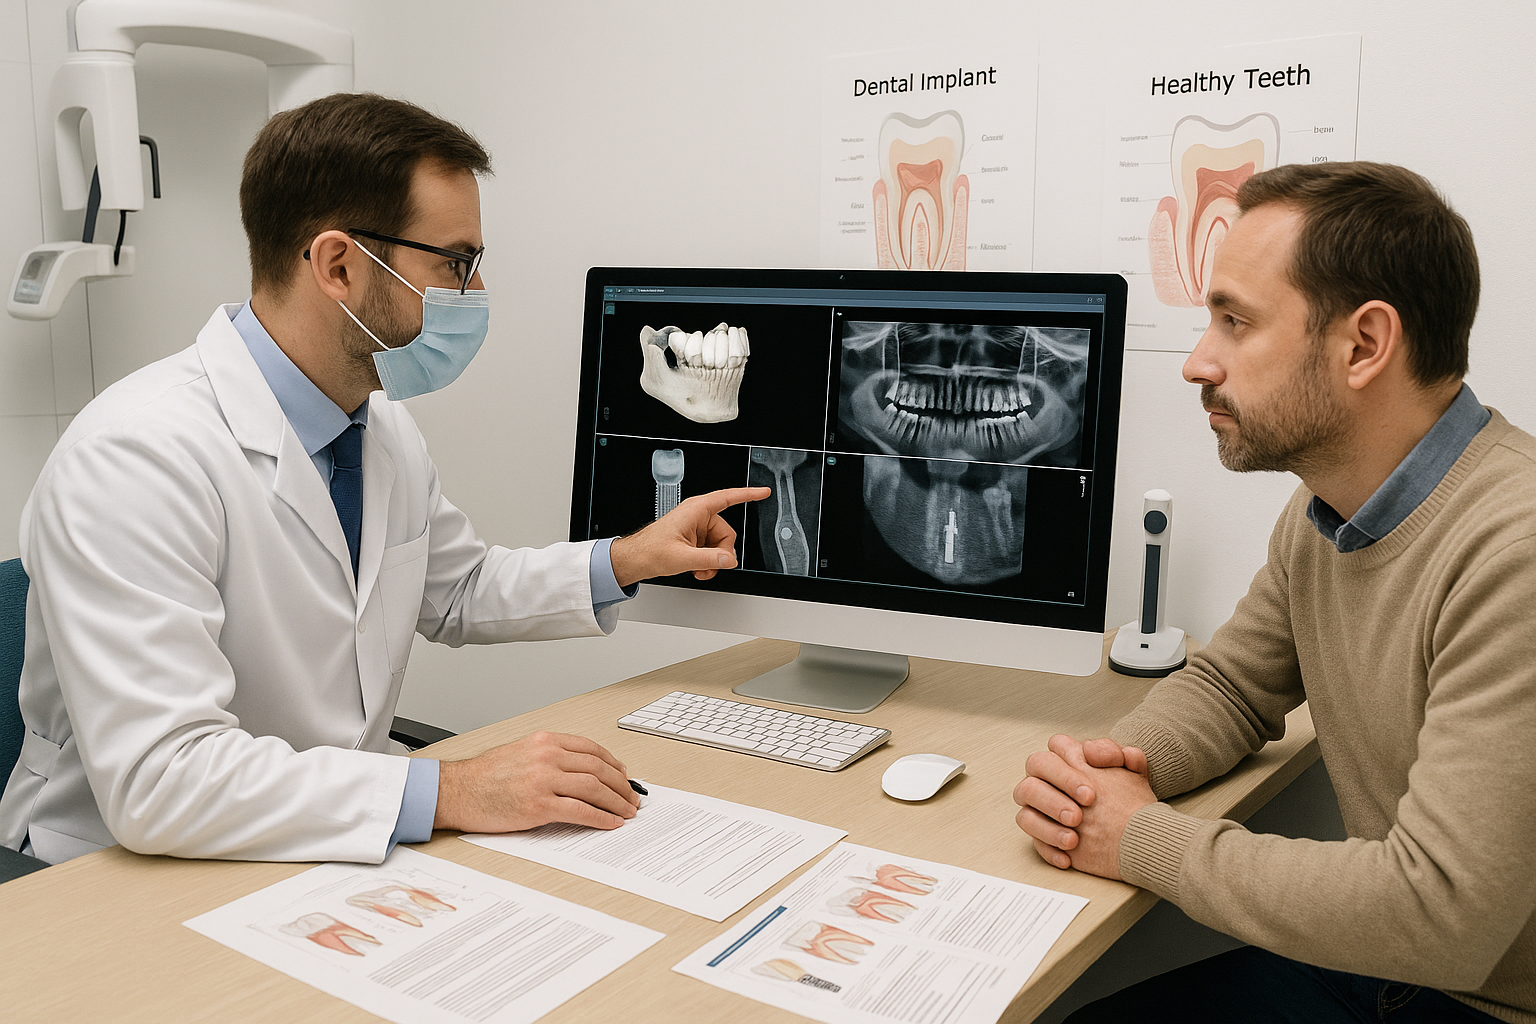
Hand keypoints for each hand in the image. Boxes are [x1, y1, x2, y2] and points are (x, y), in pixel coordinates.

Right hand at [433, 731, 640, 832]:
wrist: (456, 791)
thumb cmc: (484, 776)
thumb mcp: (521, 752)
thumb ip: (550, 757)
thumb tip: (581, 772)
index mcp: (545, 741)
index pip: (591, 749)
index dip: (614, 764)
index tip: (624, 776)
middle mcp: (547, 756)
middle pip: (599, 768)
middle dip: (621, 785)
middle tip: (632, 797)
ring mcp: (544, 780)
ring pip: (595, 788)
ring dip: (617, 801)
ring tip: (627, 812)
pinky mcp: (539, 805)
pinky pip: (581, 811)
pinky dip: (601, 818)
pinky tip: (611, 823)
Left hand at [608, 486, 770, 585]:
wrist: (635, 560)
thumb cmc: (650, 551)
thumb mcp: (682, 558)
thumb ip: (709, 559)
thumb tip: (729, 560)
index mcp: (695, 510)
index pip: (727, 498)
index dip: (747, 494)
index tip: (763, 492)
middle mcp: (697, 517)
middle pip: (727, 533)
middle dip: (721, 553)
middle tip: (710, 565)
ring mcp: (696, 529)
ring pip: (720, 545)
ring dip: (713, 561)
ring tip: (699, 569)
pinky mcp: (694, 540)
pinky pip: (712, 551)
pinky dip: (708, 563)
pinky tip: (697, 569)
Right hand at [1012, 734, 1154, 878]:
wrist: (1140, 834)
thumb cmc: (1129, 799)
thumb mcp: (1132, 771)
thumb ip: (1113, 752)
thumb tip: (1089, 749)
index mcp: (1068, 760)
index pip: (1053, 750)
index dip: (1066, 770)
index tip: (1090, 793)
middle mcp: (1048, 782)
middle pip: (1033, 779)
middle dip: (1053, 797)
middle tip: (1078, 815)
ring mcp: (1042, 810)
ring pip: (1026, 813)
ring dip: (1047, 826)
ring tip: (1073, 839)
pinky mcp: (1044, 836)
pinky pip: (1035, 843)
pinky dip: (1050, 850)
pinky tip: (1068, 857)